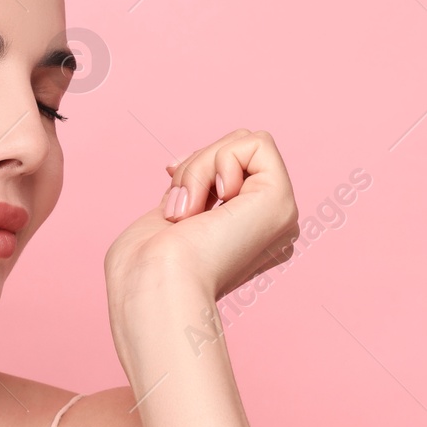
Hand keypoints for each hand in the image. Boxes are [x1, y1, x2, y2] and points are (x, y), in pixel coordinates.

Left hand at [103, 128, 299, 303]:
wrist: (153, 284)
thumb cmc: (145, 264)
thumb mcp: (172, 214)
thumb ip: (193, 191)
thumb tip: (187, 164)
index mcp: (245, 233)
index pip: (232, 167)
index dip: (197, 164)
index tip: (170, 176)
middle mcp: (269, 226)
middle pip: (239, 149)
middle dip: (197, 164)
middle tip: (179, 209)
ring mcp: (279, 215)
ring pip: (246, 142)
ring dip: (201, 166)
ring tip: (187, 211)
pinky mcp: (281, 202)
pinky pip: (258, 142)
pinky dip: (220, 161)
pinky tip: (212, 202)